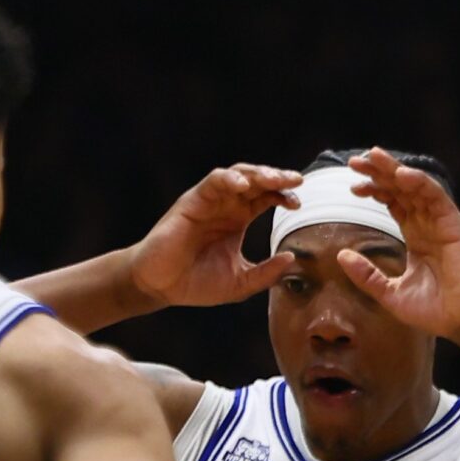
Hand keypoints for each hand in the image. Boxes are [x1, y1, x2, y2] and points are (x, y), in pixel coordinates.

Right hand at [123, 165, 303, 310]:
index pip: (265, 198)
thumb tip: (292, 259)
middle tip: (297, 180)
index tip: (298, 204)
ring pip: (237, 174)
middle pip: (256, 181)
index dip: (283, 195)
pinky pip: (213, 182)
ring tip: (275, 179)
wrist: (162, 286)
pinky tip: (244, 185)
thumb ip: (266, 273)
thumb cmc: (196, 283)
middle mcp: (225, 206)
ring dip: (258, 173)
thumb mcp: (240, 282)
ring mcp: (209, 201)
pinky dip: (229, 179)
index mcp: (237, 220)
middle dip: (277, 177)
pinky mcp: (192, 202)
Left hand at [333, 148, 459, 344]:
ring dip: (394, 170)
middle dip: (378, 173)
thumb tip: (340, 256)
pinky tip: (400, 174)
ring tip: (373, 157)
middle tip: (355, 161)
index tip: (351, 186)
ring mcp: (441, 222)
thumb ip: (367, 275)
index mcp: (416, 237)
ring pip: (416, 187)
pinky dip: (419, 182)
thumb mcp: (390, 293)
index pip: (393, 203)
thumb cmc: (435, 311)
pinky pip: (436, 196)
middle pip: (401, 190)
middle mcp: (428, 225)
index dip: (373, 191)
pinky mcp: (454, 225)